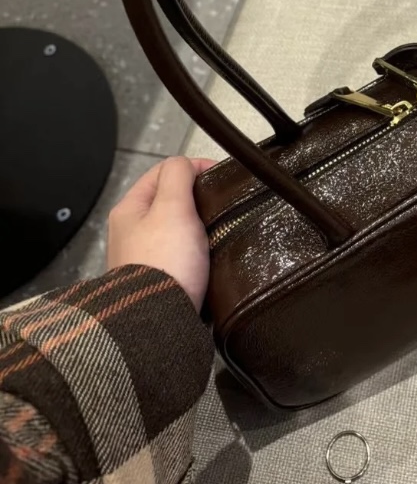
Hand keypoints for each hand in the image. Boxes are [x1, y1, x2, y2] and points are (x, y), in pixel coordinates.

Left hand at [107, 157, 214, 310]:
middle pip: (170, 200)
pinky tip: (209, 254)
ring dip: (197, 226)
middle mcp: (131, 231)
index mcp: (129, 209)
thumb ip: (178, 176)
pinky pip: (181, 253)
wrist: (158, 319)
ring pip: (177, 227)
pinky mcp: (158, 277)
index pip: (164, 171)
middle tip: (219, 207)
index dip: (193, 168)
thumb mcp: (172, 207)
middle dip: (196, 199)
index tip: (219, 177)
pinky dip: (196, 249)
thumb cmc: (164, 261)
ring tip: (217, 230)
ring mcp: (143, 256)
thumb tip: (185, 164)